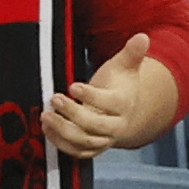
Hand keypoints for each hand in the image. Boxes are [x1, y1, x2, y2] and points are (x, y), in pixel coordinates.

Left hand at [44, 32, 153, 158]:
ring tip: (46, 115)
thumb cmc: (119, 85)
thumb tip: (142, 37)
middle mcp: (116, 126)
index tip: (72, 86)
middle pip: (96, 125)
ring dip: (62, 130)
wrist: (122, 112)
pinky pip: (76, 152)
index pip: (110, 103)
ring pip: (84, 141)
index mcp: (125, 104)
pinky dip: (60, 143)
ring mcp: (104, 139)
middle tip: (55, 99)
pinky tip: (48, 128)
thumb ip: (132, 52)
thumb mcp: (125, 66)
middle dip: (73, 113)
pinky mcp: (92, 149)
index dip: (91, 96)